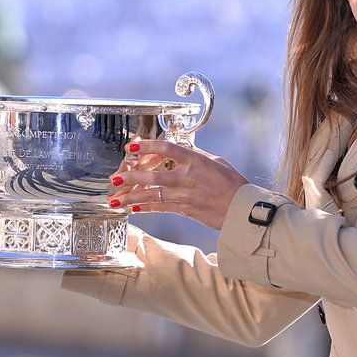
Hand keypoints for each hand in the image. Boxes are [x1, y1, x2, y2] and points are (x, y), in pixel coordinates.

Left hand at [108, 139, 248, 230]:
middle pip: (153, 175)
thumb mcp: (216, 162)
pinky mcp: (186, 210)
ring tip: (115, 199)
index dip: (146, 146)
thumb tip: (180, 149)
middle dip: (131, 177)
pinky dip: (146, 208)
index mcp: (196, 160)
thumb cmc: (233, 184)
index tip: (131, 147)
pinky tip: (133, 208)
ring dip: (132, 197)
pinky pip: (161, 207)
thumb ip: (195, 155)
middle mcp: (188, 176)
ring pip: (153, 194)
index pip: (166, 148)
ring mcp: (186, 194)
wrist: (243, 209)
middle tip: (114, 179)